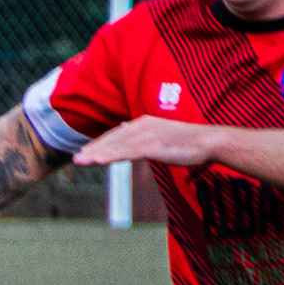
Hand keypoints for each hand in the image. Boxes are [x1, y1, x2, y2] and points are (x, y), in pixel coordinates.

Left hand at [75, 113, 223, 169]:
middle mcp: (143, 125)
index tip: (86, 153)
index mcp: (144, 123)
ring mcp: (147, 135)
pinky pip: (128, 152)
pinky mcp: (153, 145)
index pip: (117, 134)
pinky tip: (99, 161)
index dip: (100, 144)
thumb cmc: (186, 142)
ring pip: (117, 146)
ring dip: (97, 154)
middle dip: (94, 149)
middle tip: (76, 159)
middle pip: (113, 139)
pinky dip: (112, 156)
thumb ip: (145, 137)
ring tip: (81, 161)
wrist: (207, 141)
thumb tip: (130, 135)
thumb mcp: (161, 136)